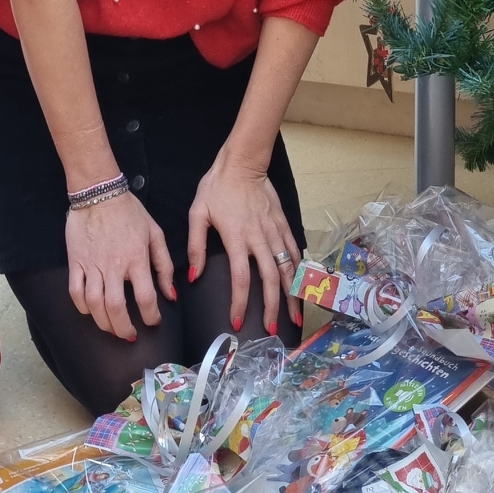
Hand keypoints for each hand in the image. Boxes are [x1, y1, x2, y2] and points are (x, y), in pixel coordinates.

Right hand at [66, 191, 175, 339]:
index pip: (145, 297)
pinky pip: (75, 291)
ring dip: (103, 322)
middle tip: (129, 335)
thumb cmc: (130, 212)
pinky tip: (91, 311)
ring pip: (94, 304)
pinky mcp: (75, 262)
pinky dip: (82, 307)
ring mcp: (91, 264)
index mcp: (136, 258)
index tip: (153, 321)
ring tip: (111, 328)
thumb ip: (164, 265)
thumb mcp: (155, 234)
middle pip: (116, 308)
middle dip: (123, 328)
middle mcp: (113, 265)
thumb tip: (171, 294)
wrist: (99, 193)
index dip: (151, 316)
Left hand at [188, 151, 301, 335]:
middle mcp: (259, 238)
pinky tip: (300, 284)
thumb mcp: (198, 213)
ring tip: (294, 316)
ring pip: (287, 268)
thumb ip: (196, 246)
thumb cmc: (217, 187)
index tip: (237, 320)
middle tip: (272, 329)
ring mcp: (275, 231)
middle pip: (271, 280)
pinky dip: (298, 270)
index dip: (240, 302)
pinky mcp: (283, 224)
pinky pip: (294, 251)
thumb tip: (193, 276)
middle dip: (273, 307)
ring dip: (291, 294)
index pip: (241, 278)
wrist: (243, 163)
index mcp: (237, 238)